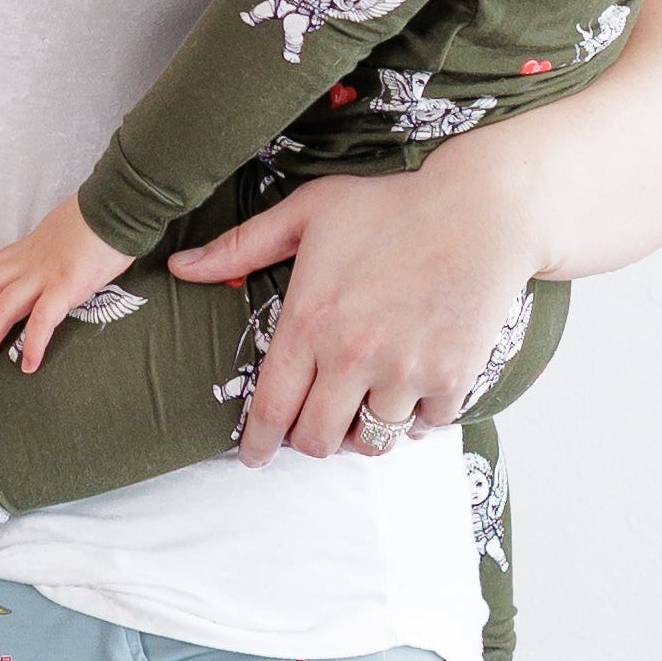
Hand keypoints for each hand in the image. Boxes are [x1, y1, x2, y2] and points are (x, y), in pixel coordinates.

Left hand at [0, 195, 131, 377]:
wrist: (114, 205)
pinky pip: (42, 319)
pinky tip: (28, 366)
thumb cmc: (92, 223)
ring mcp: (42, 274)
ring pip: (0, 311)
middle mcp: (24, 264)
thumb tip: (46, 280)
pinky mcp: (65, 284)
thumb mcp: (57, 241)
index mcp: (20, 253)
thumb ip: (45, 261)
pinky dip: (33, 343)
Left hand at [166, 136, 537, 459]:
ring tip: (360, 407)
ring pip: (371, 440)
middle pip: (317, 440)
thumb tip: (180, 267)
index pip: (270, 409)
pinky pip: (423, 428)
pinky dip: (414, 421)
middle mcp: (353, 357)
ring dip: (361, 432)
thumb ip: (241, 246)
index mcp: (310, 323)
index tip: (251, 457)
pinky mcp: (451, 378)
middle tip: (311, 426)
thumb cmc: (390, 203)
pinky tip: (408, 394)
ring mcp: (405, 373)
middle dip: (307, 441)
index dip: (256, 443)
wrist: (481, 208)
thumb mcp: (306, 212)